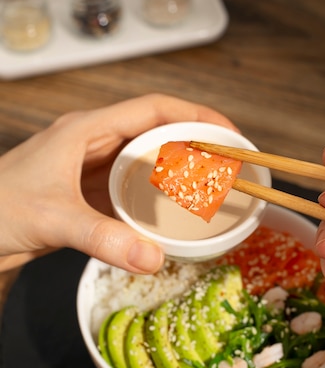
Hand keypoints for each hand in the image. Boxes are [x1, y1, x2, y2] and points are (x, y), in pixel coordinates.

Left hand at [0, 94, 235, 272]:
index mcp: (86, 131)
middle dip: (194, 146)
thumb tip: (155, 258)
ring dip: (176, 175)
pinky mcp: (86, 198)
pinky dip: (155, 204)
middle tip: (228, 167)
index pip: (153, 109)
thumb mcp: (53, 218)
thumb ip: (104, 238)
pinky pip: (130, 194)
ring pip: (145, 165)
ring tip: (209, 192)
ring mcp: (89, 172)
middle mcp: (92, 146)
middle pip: (155, 134)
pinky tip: (171, 220)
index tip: (229, 132)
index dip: (196, 114)